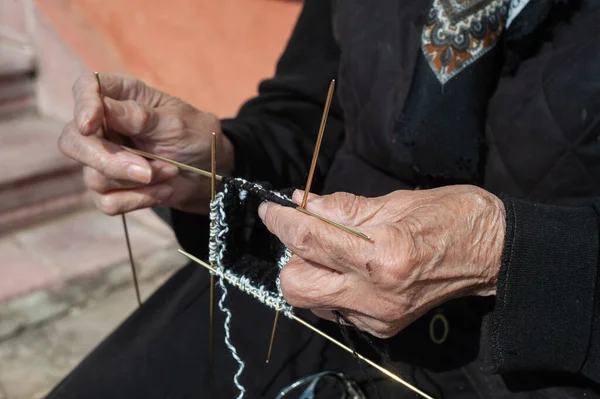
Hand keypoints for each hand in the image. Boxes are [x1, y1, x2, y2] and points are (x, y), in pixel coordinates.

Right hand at [58, 73, 233, 214]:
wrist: (211, 174)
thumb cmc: (196, 138)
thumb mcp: (178, 124)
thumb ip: (142, 117)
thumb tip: (104, 107)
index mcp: (122, 96)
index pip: (86, 88)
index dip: (82, 105)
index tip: (90, 124)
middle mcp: (105, 125)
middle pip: (73, 141)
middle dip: (108, 161)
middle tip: (146, 171)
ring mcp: (104, 158)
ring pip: (93, 177)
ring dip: (138, 182)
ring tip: (170, 172)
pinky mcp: (111, 188)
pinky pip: (108, 202)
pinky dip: (139, 200)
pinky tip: (162, 190)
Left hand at [258, 185, 505, 337]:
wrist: (491, 254)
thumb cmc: (450, 216)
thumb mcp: (395, 200)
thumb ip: (343, 207)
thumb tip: (303, 203)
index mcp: (382, 253)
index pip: (309, 239)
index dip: (281, 219)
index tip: (270, 207)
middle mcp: (376, 293)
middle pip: (295, 285)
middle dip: (290, 255)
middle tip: (305, 232)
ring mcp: (378, 316)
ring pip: (309, 302)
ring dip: (307, 273)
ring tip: (330, 251)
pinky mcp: (383, 328)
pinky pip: (334, 310)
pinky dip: (330, 288)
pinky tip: (349, 270)